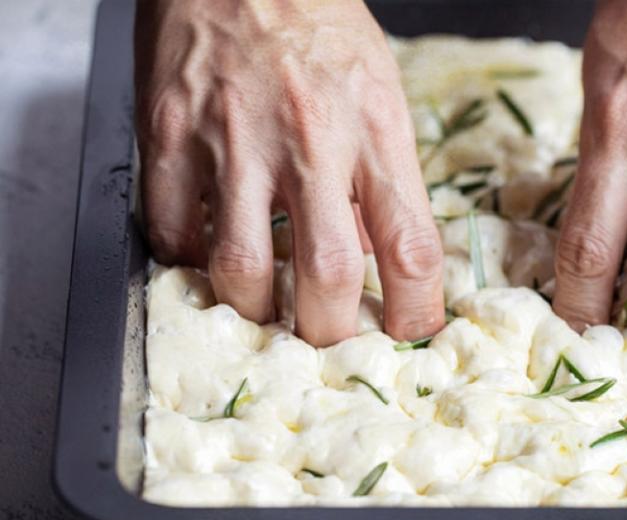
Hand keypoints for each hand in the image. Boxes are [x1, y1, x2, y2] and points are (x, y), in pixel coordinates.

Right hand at [135, 0, 444, 345]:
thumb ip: (379, 176)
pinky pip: (173, 229)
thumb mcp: (379, 93)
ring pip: (242, 268)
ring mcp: (236, 140)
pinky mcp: (172, 134)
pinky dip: (187, 259)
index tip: (411, 336)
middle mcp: (310, 141)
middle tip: (326, 343)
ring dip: (253, 309)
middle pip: (326, 274)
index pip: (411, 247)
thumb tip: (377, 255)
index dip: (417, 312)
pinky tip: (203, 254)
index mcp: (375, 132)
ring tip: (261, 312)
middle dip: (328, 333)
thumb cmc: (319, 24)